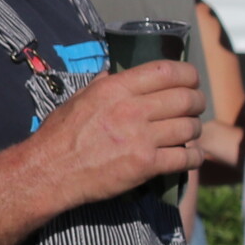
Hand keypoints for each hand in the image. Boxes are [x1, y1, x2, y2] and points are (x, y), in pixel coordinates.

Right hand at [25, 61, 203, 212]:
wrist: (48, 172)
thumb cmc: (58, 136)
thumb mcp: (76, 99)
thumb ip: (100, 85)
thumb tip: (113, 72)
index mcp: (115, 88)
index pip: (168, 71)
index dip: (189, 74)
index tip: (192, 81)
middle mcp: (131, 109)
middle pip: (186, 99)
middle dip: (197, 102)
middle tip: (195, 108)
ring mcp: (140, 138)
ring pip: (189, 127)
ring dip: (194, 130)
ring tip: (189, 133)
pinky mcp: (145, 166)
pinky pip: (186, 158)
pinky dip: (194, 157)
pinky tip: (191, 156)